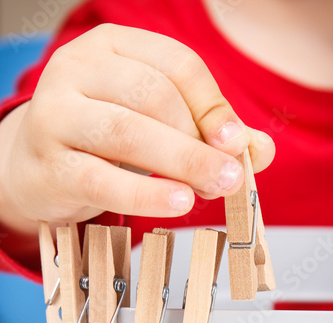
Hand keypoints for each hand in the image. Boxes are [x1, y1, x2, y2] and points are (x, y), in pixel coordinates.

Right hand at [0, 24, 274, 231]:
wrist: (35, 167)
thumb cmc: (101, 141)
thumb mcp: (153, 124)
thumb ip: (206, 131)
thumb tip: (259, 150)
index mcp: (110, 47)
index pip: (177, 64)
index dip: (213, 106)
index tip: (236, 144)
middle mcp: (77, 70)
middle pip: (155, 97)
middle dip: (199, 141)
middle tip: (229, 176)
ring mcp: (56, 115)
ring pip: (128, 133)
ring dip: (181, 163)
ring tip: (215, 188)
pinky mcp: (49, 164)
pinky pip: (103, 180)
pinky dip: (146, 194)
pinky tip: (178, 203)